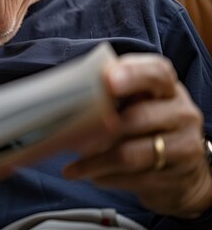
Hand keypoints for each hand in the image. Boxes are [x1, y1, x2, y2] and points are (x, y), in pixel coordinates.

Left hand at [63, 53, 211, 217]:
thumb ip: (111, 94)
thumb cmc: (146, 125)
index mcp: (166, 86)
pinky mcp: (178, 176)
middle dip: (98, 130)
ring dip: (94, 161)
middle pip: (137, 118)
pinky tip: (90, 175)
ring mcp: (184, 145)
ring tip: (72, 166)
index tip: (108, 81)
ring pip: (130, 155)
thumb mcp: (136, 102)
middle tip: (68, 138)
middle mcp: (181, 112)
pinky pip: (133, 178)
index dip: (131, 74)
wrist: (183, 169)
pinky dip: (105, 177)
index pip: (155, 73)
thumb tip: (68, 97)